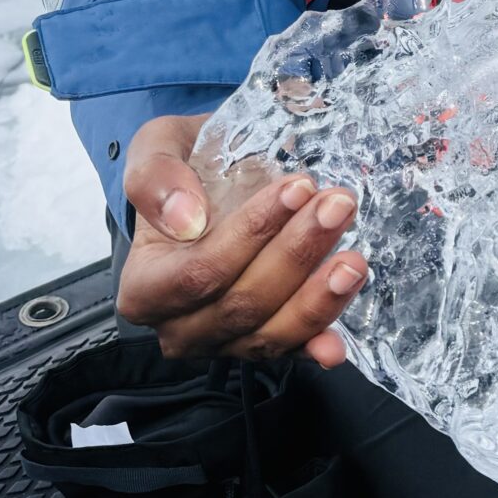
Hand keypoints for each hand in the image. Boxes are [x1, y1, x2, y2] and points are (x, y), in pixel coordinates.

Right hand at [117, 112, 367, 368]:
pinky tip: (337, 344)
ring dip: (316, 299)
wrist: (209, 183)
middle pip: (242, 303)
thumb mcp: (156, 147)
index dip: (251, 234)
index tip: (297, 189)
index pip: (198, 272)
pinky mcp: (258, 343)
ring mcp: (221, 342)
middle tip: (338, 206)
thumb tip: (185, 219)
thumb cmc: (182, 167)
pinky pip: (288, 351)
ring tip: (354, 260)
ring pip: (269, 333)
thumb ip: (155, 177)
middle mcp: (178, 326)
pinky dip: (315, 344)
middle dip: (296, 253)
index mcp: (144, 287)